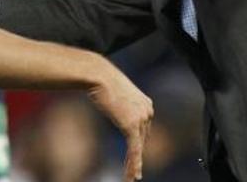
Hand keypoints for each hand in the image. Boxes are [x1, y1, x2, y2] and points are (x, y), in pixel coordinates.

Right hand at [88, 66, 153, 180]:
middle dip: (136, 156)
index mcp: (146, 104)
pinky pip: (134, 149)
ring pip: (139, 147)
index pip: (143, 129)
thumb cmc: (102, 80)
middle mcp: (147, 111)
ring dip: (134, 165)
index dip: (138, 144)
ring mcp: (141, 118)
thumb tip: (116, 107)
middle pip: (142, 139)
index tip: (134, 156)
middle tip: (133, 173)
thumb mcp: (116, 94)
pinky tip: (132, 175)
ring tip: (131, 178)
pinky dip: (133, 164)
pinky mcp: (132, 125)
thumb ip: (122, 105)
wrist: (98, 75)